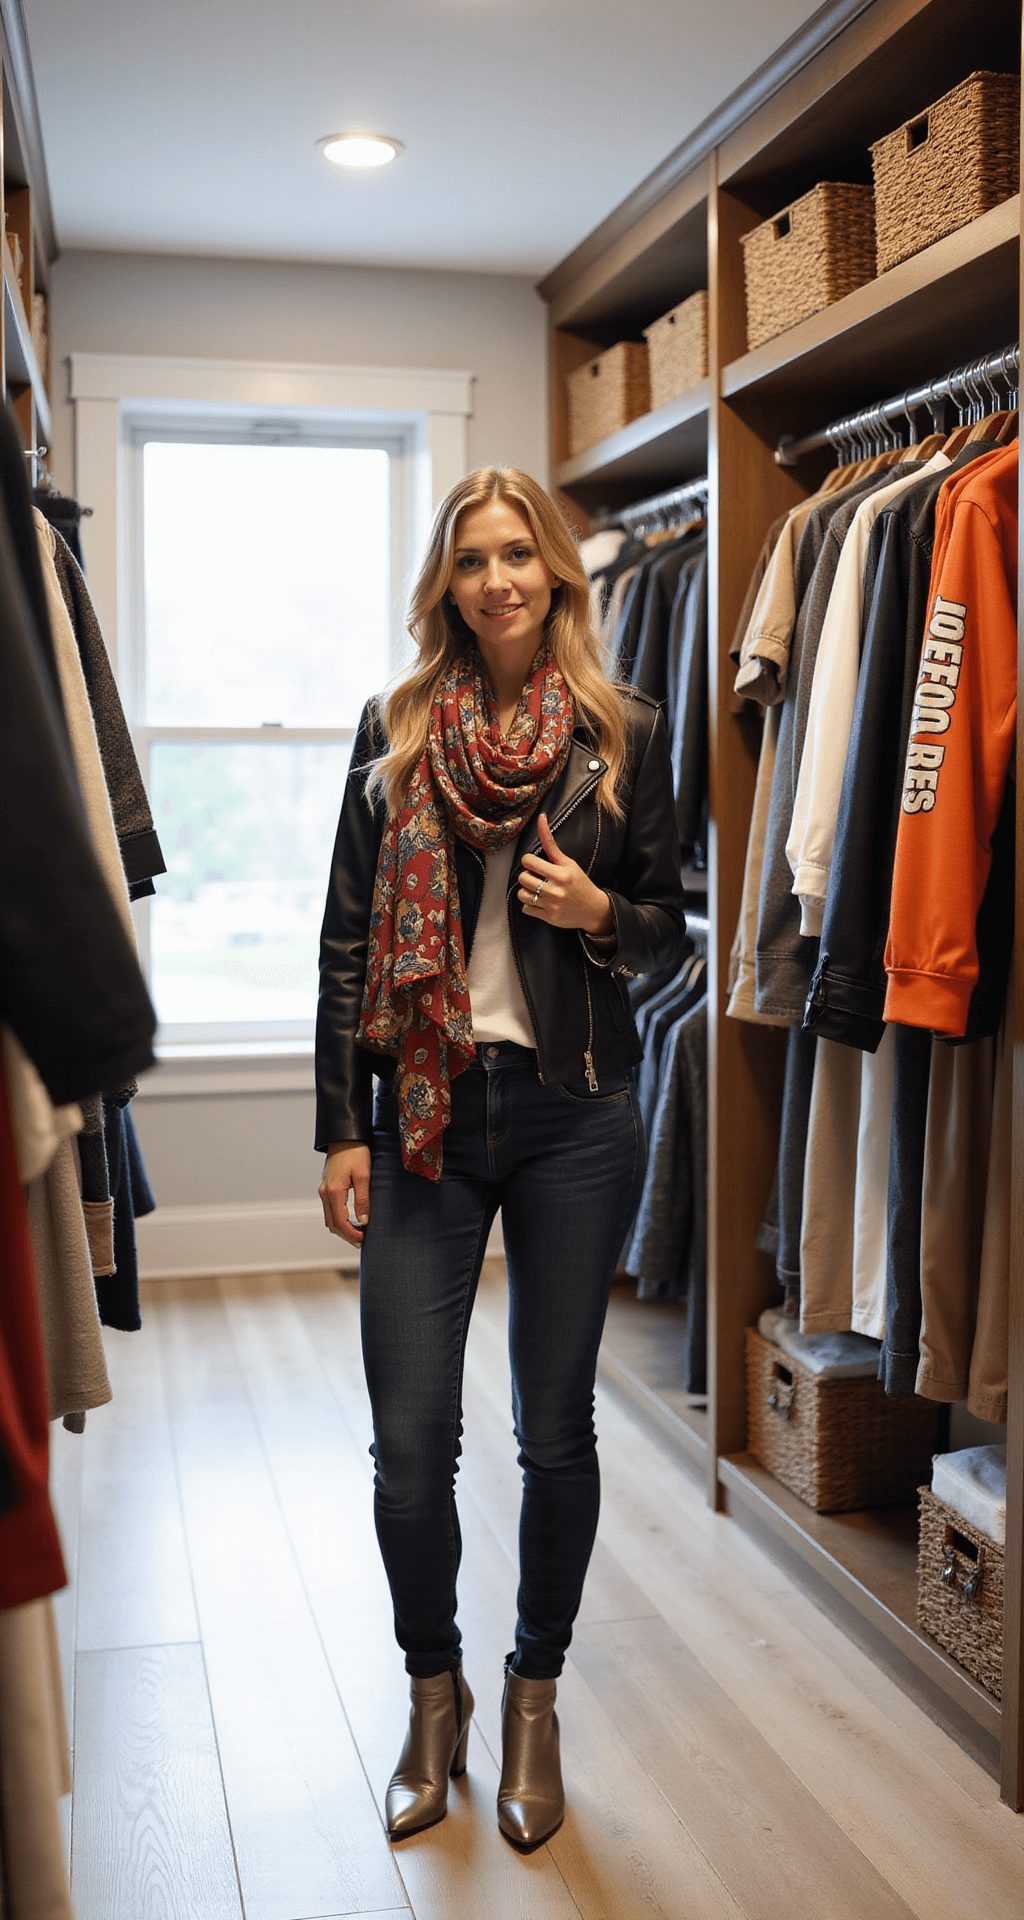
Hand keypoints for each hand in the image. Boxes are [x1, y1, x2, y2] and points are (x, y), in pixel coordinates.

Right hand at [319, 1142, 371, 1247]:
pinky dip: (338, 1219)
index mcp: (333, 1191)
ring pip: (329, 1218)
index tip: (364, 1240)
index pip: (340, 1222)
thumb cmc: (356, 1152)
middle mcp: (324, 1193)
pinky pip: (329, 1209)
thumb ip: (363, 1200)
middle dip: (346, 1236)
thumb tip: (363, 1221)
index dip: (352, 1234)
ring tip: (357, 1234)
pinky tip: (350, 1220)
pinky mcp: (326, 1187)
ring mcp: (323, 1190)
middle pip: (332, 1224)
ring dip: (341, 1229)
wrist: (345, 1136)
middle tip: (361, 1242)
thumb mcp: (364, 1176)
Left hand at [517, 813, 614, 935]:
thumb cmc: (579, 882)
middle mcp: (556, 890)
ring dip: (527, 891)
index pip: (528, 862)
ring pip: (522, 894)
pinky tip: (541, 902)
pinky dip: (530, 905)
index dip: (528, 861)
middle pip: (522, 878)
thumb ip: (550, 844)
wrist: (594, 909)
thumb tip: (540, 817)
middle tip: (537, 877)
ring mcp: (552, 906)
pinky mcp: (549, 918)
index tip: (535, 863)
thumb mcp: (568, 862)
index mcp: (561, 874)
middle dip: (527, 876)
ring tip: (537, 890)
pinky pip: (526, 909)